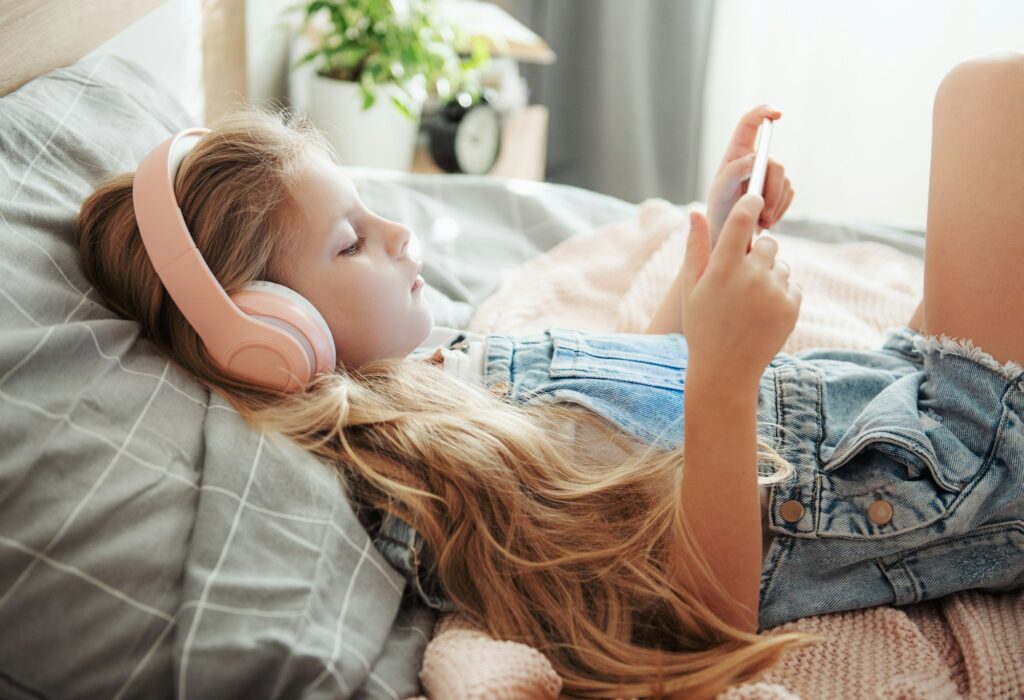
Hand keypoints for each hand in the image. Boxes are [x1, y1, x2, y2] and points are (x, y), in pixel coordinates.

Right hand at [681, 194, 800, 386]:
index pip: (743, 219)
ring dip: (769, 274)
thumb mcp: (691, 288)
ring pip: (781, 265)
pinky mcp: (791, 307)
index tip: (753, 197)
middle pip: (768, 242)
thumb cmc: (702, 325)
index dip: (750, 203)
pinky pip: (791, 285)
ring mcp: (774, 292)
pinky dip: (780, 294)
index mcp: (724, 268)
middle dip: (758, 252)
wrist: (725, 369)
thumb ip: (696, 248)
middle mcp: (752, 276)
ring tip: (749, 300)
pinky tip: (761, 312)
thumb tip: (697, 212)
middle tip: (741, 275)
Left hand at [706, 105, 793, 245]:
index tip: (776, 113)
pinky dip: (780, 209)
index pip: (750, 123)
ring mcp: (770, 172)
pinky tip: (767, 221)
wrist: (727, 230)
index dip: (763, 113)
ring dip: (775, 204)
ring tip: (761, 222)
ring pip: (785, 181)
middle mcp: (756, 158)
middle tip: (764, 214)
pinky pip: (789, 194)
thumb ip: (733, 171)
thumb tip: (752, 158)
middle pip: (774, 163)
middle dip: (772, 189)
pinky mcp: (781, 188)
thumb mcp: (720, 190)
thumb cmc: (719, 207)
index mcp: (737, 151)